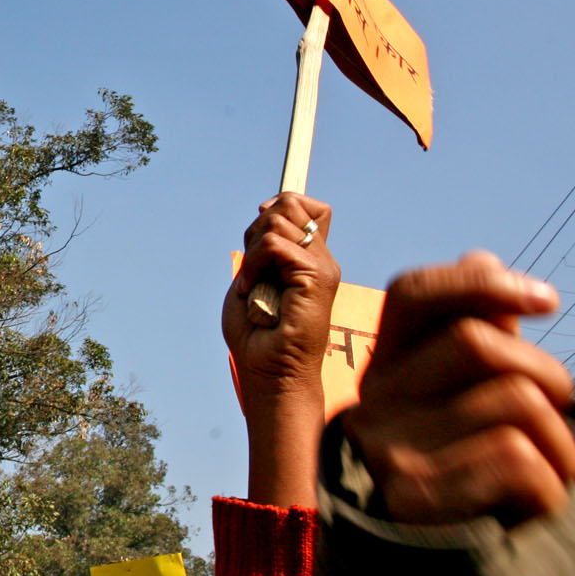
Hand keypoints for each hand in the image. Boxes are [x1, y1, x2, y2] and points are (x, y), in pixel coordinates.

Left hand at [224, 194, 339, 405]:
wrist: (270, 373)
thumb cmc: (257, 336)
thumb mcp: (253, 278)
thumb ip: (264, 246)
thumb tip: (267, 210)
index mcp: (309, 258)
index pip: (305, 204)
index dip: (276, 207)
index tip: (255, 239)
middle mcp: (321, 259)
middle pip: (290, 202)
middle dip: (257, 228)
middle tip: (252, 269)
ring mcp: (323, 267)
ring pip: (279, 220)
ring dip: (252, 253)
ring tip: (252, 287)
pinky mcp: (317, 277)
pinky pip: (275, 245)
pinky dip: (253, 265)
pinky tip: (251, 292)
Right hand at [337, 253, 574, 525]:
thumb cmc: (453, 486)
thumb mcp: (451, 410)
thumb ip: (466, 337)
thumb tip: (479, 256)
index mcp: (382, 372)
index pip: (415, 294)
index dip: (483, 284)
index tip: (549, 302)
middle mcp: (372, 405)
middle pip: (481, 343)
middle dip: (549, 376)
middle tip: (560, 416)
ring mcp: (388, 452)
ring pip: (514, 401)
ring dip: (560, 443)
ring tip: (553, 473)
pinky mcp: (415, 500)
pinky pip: (518, 460)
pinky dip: (549, 487)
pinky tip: (534, 507)